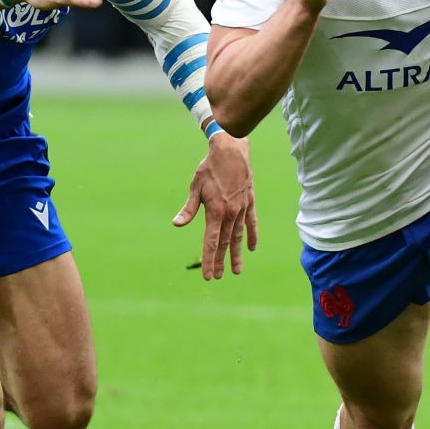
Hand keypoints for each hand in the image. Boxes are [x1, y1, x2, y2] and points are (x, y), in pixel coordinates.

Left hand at [174, 132, 257, 279]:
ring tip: (236, 270)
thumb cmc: (210, 168)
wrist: (231, 151)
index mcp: (215, 211)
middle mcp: (230, 214)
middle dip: (220, 261)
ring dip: (235, 254)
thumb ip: (189, 208)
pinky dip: (251, 236)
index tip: (207, 275)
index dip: (209, 260)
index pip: (211, 242)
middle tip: (217, 277)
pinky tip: (251, 248)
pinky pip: (251, 223)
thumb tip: (177, 224)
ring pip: (238, 237)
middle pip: (224, 243)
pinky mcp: (249, 203)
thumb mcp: (196, 187)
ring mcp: (242, 209)